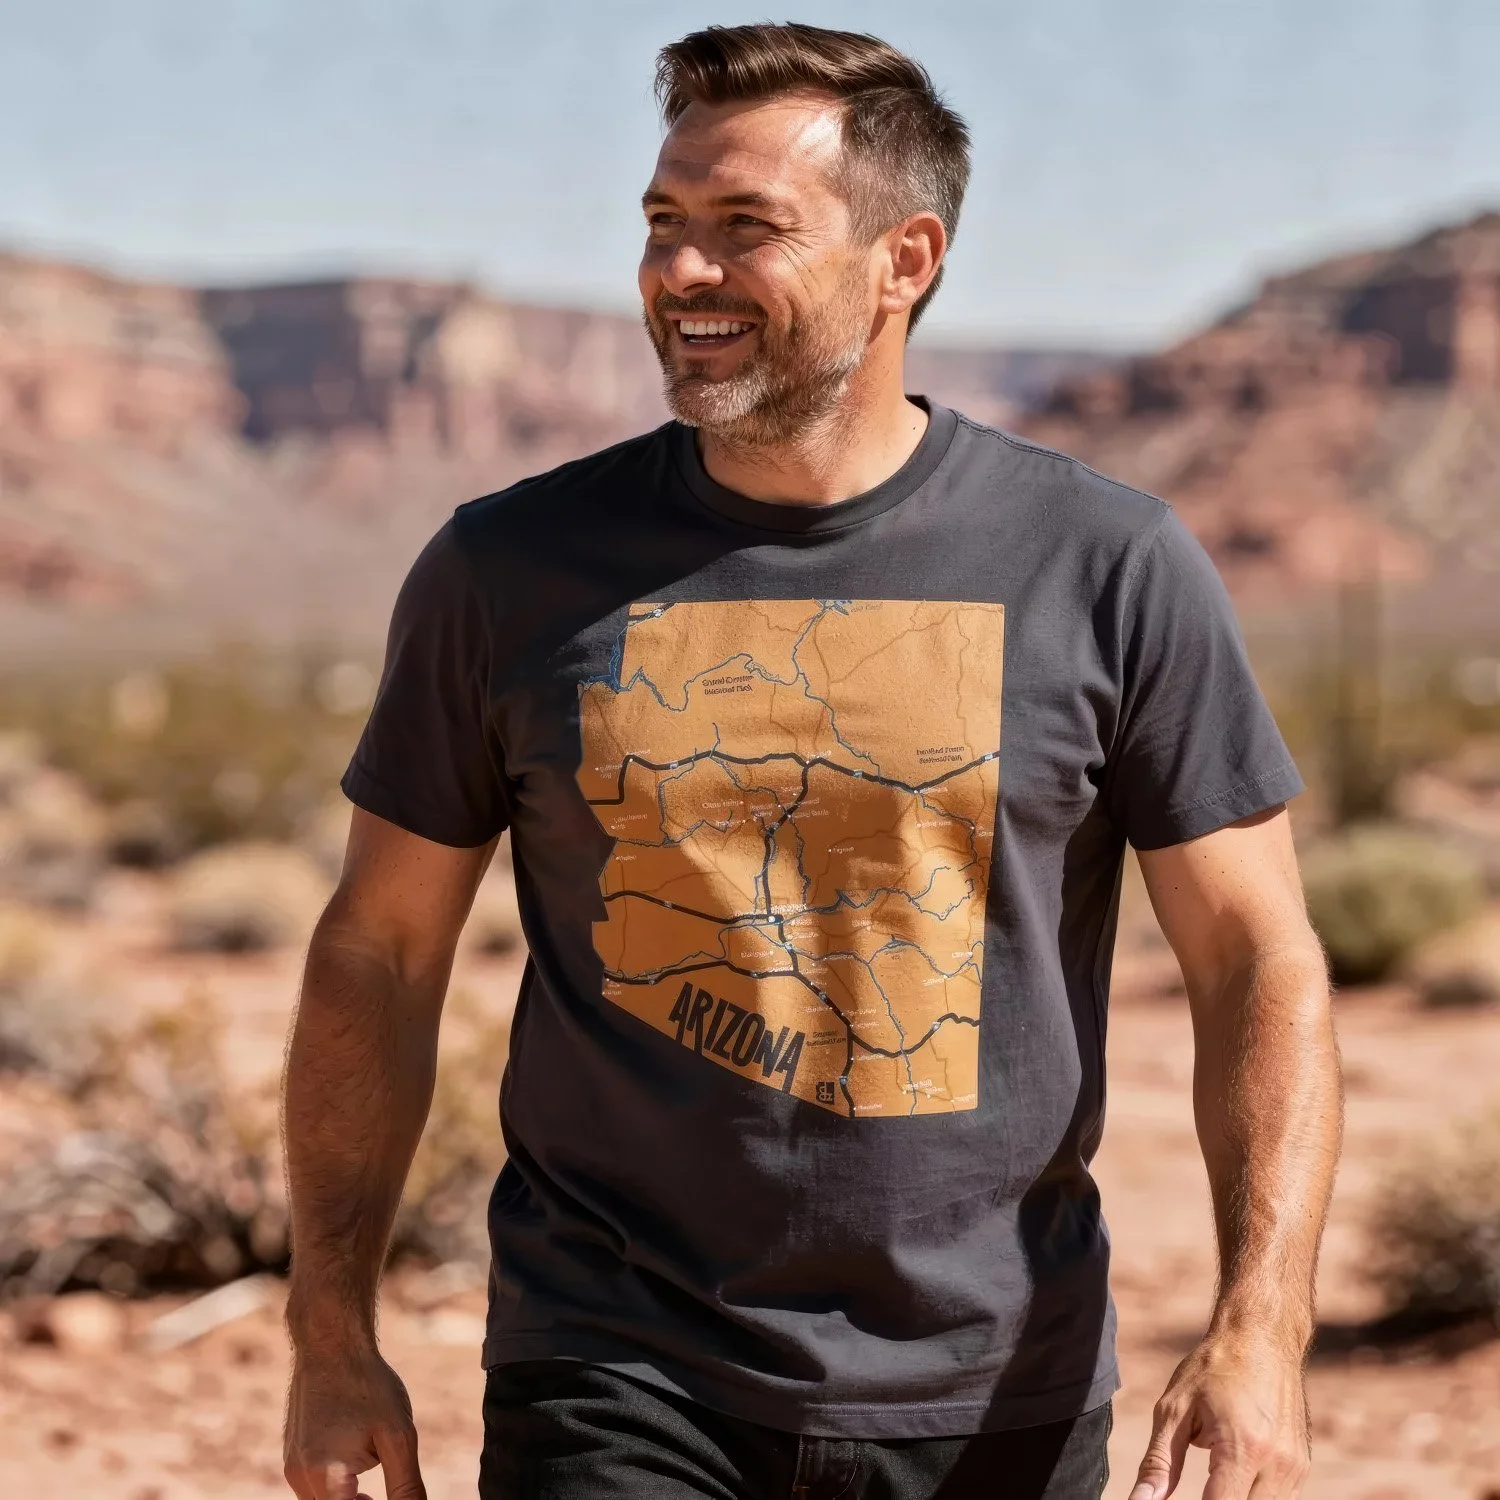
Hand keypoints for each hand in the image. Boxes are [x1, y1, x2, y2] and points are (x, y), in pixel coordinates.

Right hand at [284, 1343, 426, 1499]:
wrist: (332, 1344)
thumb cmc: (368, 1385)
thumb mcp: (398, 1436)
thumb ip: (405, 1486)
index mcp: (327, 1478)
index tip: (380, 1492)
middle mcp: (301, 1478)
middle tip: (378, 1491)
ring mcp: (292, 1468)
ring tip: (372, 1472)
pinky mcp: (291, 1456)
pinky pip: (312, 1488)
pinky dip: (335, 1487)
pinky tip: (356, 1458)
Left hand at [1129, 1330, 1309, 1499]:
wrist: (1262, 1337)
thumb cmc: (1213, 1367)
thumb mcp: (1174, 1408)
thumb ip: (1159, 1461)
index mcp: (1243, 1448)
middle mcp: (1277, 1464)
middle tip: (1197, 1478)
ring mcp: (1295, 1468)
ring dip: (1234, 1498)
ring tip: (1214, 1468)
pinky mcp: (1301, 1467)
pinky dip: (1252, 1495)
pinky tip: (1232, 1473)